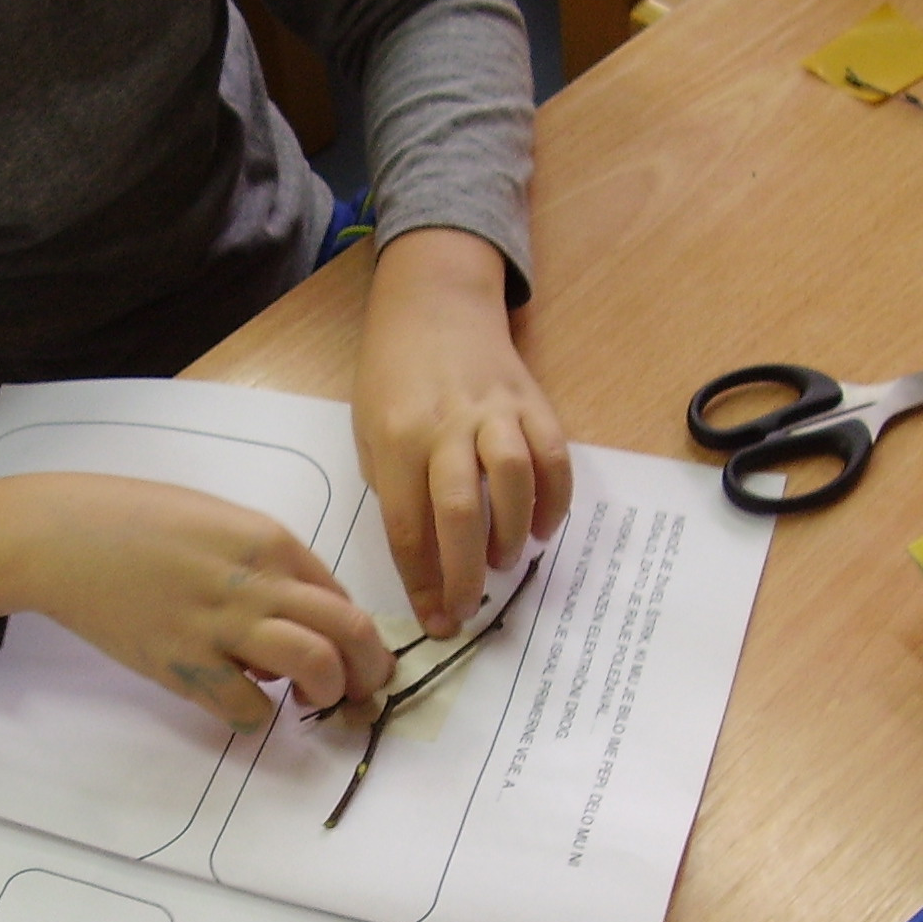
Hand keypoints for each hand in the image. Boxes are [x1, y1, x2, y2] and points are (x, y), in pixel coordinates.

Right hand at [0, 473, 394, 729]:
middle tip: (362, 694)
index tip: (358, 658)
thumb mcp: (217, 520)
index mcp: (270, 541)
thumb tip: (295, 618)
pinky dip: (259, 716)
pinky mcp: (183, 664)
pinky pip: (247, 707)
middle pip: (350, 632)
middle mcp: (257, 581)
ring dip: (329, 693)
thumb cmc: (135, 520)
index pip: (344, 596)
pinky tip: (246, 704)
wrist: (63, 537)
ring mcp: (221, 625)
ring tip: (313, 701)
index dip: (361, 636)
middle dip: (370, 672)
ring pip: (316, 667)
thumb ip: (264, 564)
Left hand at [354, 227, 571, 636]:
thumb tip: (424, 555)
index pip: (407, 526)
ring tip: (502, 562)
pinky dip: (554, 499)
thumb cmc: (391, 375)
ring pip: (512, 480)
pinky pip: (552, 455)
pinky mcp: (530, 401)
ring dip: (511, 533)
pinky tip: (542, 528)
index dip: (422, 581)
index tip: (435, 619)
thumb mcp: (368, 431)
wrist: (433, 302)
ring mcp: (494, 410)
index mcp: (397, 439)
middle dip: (464, 574)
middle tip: (468, 609)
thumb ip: (394, 488)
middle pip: (459, 512)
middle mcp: (446, 425)